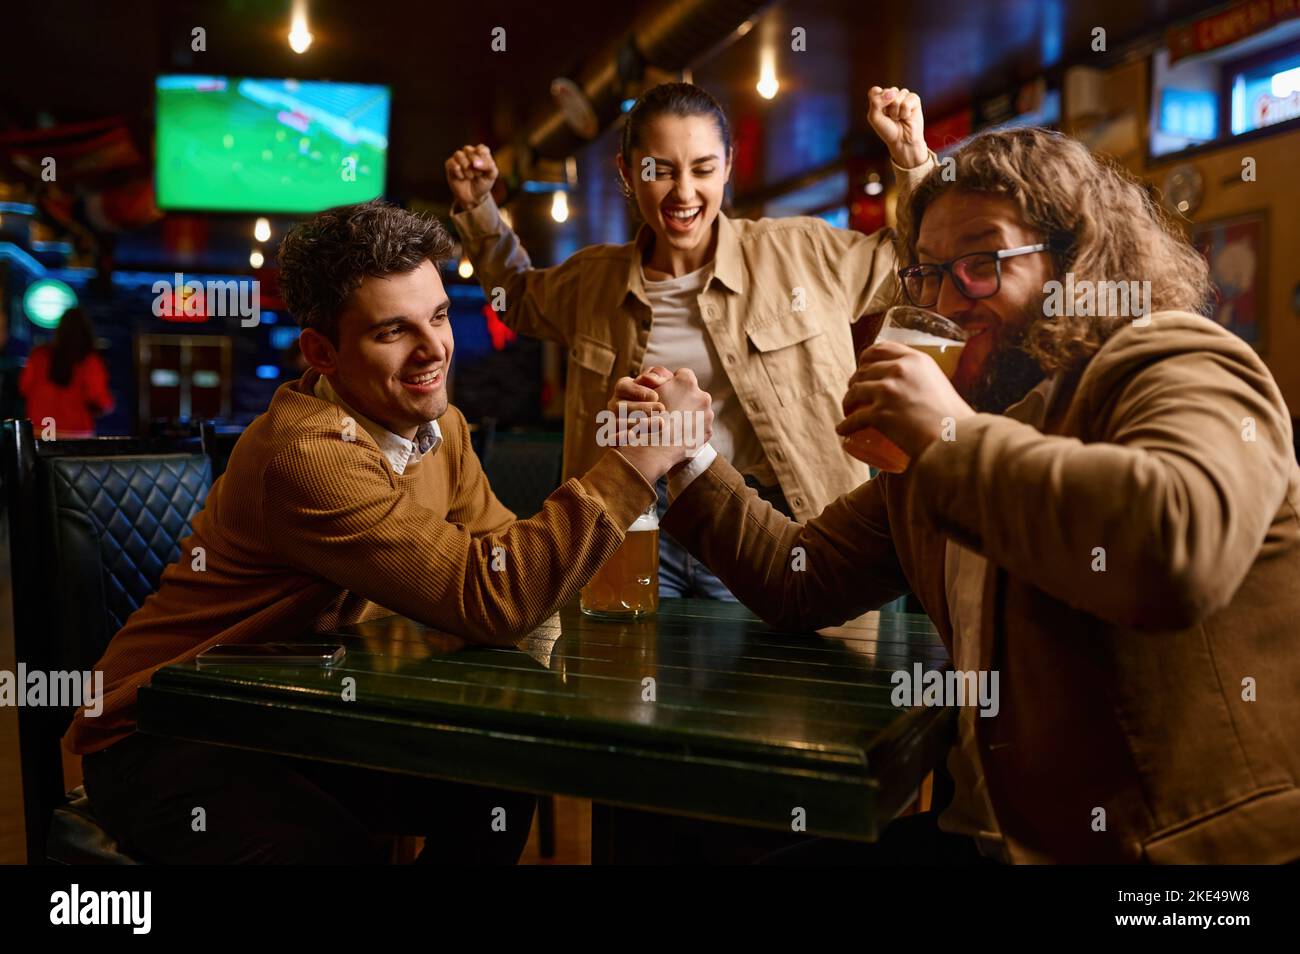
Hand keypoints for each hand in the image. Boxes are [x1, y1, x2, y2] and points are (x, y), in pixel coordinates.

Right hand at [445, 144, 498, 209]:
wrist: (473, 197)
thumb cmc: (483, 184)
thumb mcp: (492, 175)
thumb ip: (488, 165)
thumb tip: (474, 163)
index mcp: (480, 153)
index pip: (481, 148)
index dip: (482, 158)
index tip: (484, 169)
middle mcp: (469, 153)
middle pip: (468, 149)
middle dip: (474, 162)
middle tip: (478, 174)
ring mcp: (459, 159)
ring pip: (458, 154)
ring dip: (466, 167)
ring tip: (470, 177)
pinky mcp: (450, 165)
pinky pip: (452, 163)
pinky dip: (458, 171)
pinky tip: (462, 178)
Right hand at [611, 366, 713, 482]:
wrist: (651, 448)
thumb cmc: (645, 416)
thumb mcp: (648, 390)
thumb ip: (660, 379)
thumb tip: (667, 375)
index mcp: (687, 381)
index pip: (683, 375)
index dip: (674, 384)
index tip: (666, 393)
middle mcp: (702, 395)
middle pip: (694, 393)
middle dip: (684, 399)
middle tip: (670, 410)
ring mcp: (707, 414)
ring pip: (699, 410)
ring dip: (690, 415)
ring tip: (673, 424)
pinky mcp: (707, 431)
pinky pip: (701, 427)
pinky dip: (692, 430)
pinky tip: (679, 434)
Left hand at [836, 341, 973, 456]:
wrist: (955, 439)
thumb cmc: (952, 417)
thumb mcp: (937, 383)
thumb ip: (921, 379)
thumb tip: (909, 387)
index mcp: (914, 359)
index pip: (879, 349)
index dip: (865, 359)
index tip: (862, 369)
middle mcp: (899, 370)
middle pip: (863, 371)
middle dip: (854, 383)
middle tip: (855, 395)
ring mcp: (888, 391)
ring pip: (854, 392)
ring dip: (847, 403)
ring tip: (849, 412)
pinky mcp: (880, 414)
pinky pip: (854, 419)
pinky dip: (845, 426)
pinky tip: (842, 430)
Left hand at [868, 86, 926, 169]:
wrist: (902, 140)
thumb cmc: (887, 130)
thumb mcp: (874, 117)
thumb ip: (876, 102)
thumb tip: (891, 93)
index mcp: (881, 97)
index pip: (875, 91)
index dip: (877, 102)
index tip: (880, 113)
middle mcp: (892, 94)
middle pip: (886, 92)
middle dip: (887, 108)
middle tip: (890, 117)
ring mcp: (904, 96)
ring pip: (897, 96)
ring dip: (895, 111)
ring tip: (898, 118)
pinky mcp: (914, 99)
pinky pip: (907, 102)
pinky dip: (905, 112)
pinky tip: (906, 117)